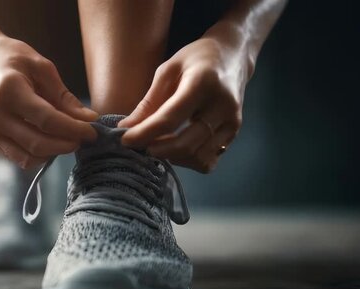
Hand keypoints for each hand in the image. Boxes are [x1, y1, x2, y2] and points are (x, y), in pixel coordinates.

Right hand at [0, 31, 97, 168]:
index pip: (47, 120)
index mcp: (8, 90)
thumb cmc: (9, 56)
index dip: (74, 130)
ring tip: (68, 139)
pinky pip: (18, 156)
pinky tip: (51, 141)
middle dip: (67, 145)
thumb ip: (63, 96)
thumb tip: (88, 119)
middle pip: (37, 143)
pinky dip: (38, 154)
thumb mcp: (41, 66)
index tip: (92, 131)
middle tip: (84, 138)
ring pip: (27, 157)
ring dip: (53, 153)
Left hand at [120, 36, 250, 172]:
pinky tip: (176, 149)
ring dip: (172, 158)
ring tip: (156, 145)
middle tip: (138, 146)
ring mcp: (232, 122)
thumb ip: (149, 101)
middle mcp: (222, 106)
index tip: (125, 140)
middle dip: (156, 149)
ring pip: (198, 158)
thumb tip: (126, 128)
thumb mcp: (168, 70)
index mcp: (202, 84)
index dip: (144, 134)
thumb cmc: (196, 59)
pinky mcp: (234, 133)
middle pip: (185, 144)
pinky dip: (188, 161)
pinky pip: (208, 160)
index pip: (170, 119)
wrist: (234, 56)